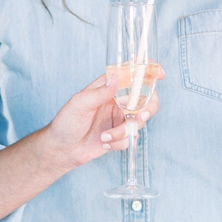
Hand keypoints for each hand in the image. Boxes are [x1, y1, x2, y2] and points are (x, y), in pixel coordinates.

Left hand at [41, 68, 165, 168]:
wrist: (62, 150)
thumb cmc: (66, 123)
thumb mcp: (79, 104)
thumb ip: (99, 92)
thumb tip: (116, 78)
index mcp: (108, 87)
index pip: (131, 73)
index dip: (148, 71)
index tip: (160, 73)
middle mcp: (118, 100)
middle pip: (146, 98)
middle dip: (147, 108)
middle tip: (139, 116)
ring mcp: (120, 118)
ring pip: (139, 121)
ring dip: (123, 131)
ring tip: (105, 137)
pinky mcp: (120, 135)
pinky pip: (130, 138)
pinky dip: (118, 142)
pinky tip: (103, 143)